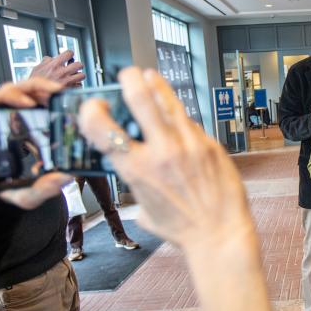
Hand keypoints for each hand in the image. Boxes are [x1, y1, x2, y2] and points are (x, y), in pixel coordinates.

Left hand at [0, 78, 72, 207]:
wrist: (17, 192)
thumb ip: (41, 189)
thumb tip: (62, 177)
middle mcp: (4, 121)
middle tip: (53, 93)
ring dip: (44, 88)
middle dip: (32, 87)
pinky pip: (40, 98)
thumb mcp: (26, 196)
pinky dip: (51, 94)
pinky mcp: (34, 116)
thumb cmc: (15, 191)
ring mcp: (20, 116)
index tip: (28, 104)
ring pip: (26, 90)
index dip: (6, 96)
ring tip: (61, 94)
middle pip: (11, 90)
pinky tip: (64, 99)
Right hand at [30, 50, 84, 87]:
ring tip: (74, 77)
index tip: (69, 56)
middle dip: (77, 66)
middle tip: (74, 68)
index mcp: (54, 65)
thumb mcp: (36, 69)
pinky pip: (79, 86)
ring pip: (82, 75)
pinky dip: (77, 86)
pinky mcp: (71, 90)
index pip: (69, 53)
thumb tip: (51, 58)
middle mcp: (62, 72)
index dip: (69, 54)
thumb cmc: (36, 84)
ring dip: (79, 76)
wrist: (36, 98)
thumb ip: (45, 62)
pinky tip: (71, 86)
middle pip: (79, 64)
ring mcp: (68, 82)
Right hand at [78, 67, 252, 249]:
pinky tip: (177, 116)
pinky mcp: (211, 145)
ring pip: (169, 102)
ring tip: (150, 77)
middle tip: (127, 75)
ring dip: (156, 85)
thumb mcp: (145, 209)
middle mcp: (160, 152)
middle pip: (139, 98)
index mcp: (135, 170)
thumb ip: (135, 185)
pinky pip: (191, 123)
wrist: (220, 235)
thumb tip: (131, 171)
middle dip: (130, 80)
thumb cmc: (181, 229)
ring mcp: (188, 145)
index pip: (100, 126)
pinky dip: (180, 117)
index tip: (94, 105)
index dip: (91, 109)